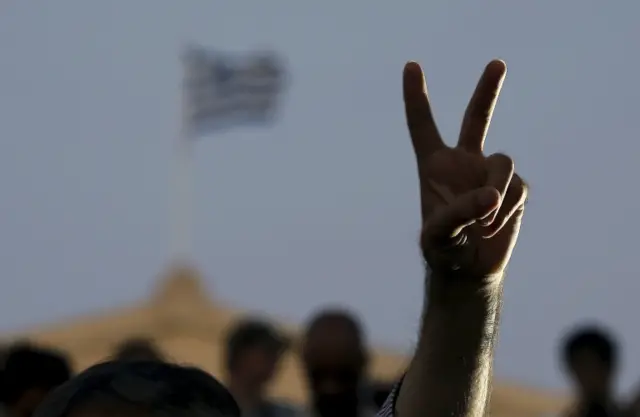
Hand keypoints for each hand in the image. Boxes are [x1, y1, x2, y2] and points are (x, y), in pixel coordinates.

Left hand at [403, 60, 526, 281]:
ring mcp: (490, 174)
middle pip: (476, 119)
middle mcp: (463, 163)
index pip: (422, 125)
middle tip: (497, 63)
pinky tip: (492, 228)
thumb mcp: (438, 234)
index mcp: (434, 166)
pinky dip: (507, 209)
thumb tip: (492, 194)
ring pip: (503, 160)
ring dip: (496, 191)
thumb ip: (459, 212)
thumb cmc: (442, 250)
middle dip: (488, 91)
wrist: (468, 271)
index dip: (416, 96)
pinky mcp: (514, 190)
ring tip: (484, 222)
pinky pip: (517, 188)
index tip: (410, 66)